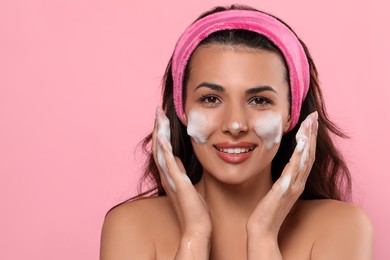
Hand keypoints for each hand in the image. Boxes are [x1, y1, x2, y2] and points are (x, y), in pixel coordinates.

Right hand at [153, 107, 210, 257]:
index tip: (161, 116)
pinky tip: (162, 138)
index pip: (163, 148)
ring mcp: (171, 179)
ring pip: (161, 152)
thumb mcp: (186, 183)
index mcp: (170, 173)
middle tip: (157, 110)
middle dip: (158, 128)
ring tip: (158, 117)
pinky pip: (169, 165)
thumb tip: (175, 157)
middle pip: (159, 147)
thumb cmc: (193, 207)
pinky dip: (164, 151)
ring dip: (159, 134)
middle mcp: (167, 175)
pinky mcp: (179, 184)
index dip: (161, 132)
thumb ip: (179, 170)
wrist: (197, 226)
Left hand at [246, 111, 317, 257]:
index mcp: (297, 181)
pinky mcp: (283, 191)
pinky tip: (301, 146)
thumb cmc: (268, 209)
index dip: (310, 137)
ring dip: (308, 141)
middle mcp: (298, 182)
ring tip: (309, 124)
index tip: (310, 121)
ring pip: (304, 160)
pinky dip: (299, 158)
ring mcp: (292, 187)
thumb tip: (285, 164)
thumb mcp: (278, 188)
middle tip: (314, 116)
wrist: (262, 229)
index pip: (306, 155)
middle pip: (309, 154)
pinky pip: (293, 172)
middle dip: (312, 134)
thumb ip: (283, 176)